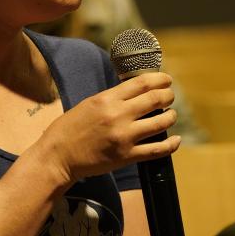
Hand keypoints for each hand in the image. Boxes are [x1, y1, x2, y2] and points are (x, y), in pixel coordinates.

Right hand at [38, 72, 179, 183]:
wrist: (58, 156)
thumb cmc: (70, 128)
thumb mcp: (89, 104)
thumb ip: (112, 98)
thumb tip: (136, 91)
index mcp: (107, 99)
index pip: (142, 83)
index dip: (160, 79)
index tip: (166, 80)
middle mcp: (118, 115)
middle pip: (155, 99)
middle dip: (168, 95)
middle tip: (170, 96)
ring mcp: (124, 137)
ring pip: (161, 122)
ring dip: (171, 116)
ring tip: (171, 115)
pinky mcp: (126, 156)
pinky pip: (157, 149)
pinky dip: (171, 144)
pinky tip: (176, 140)